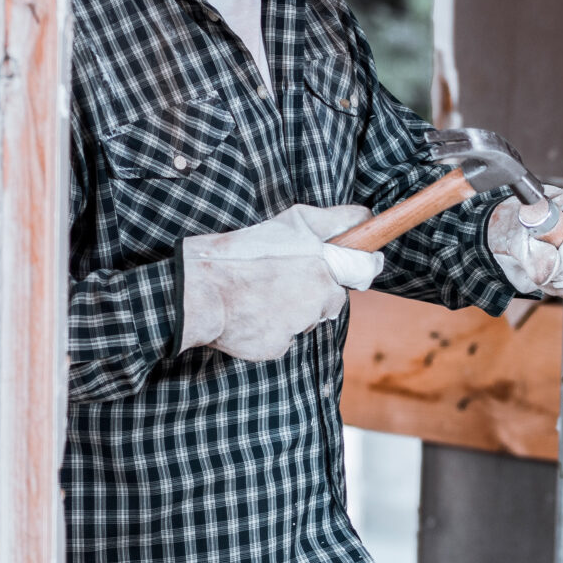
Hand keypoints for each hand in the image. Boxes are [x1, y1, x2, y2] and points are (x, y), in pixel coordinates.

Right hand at [179, 204, 383, 360]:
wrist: (198, 294)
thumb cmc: (240, 255)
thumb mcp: (289, 223)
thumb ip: (332, 220)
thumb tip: (364, 215)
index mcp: (322, 268)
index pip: (362, 270)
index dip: (359, 265)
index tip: (357, 262)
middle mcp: (316, 300)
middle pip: (330, 298)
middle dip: (313, 290)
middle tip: (281, 277)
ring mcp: (297, 327)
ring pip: (305, 320)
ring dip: (290, 311)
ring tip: (259, 294)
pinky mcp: (277, 347)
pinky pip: (283, 339)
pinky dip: (269, 330)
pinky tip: (249, 314)